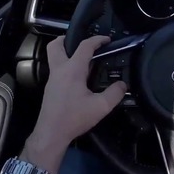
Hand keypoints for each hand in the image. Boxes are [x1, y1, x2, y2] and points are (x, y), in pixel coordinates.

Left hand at [30, 35, 125, 151]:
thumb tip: (122, 84)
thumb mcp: (101, 107)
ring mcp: (52, 79)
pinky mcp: (50, 89)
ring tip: (83, 59)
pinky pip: (57, 69)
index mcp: (72, 70)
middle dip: (67, 39)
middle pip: (56, 45)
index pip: (84, 46)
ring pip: (54, 57)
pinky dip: (67, 66)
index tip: (107, 39)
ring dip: (66, 52)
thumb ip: (115, 93)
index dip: (97, 40)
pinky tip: (80, 77)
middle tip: (81, 42)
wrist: (51, 134)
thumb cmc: (74, 118)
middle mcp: (59, 70)